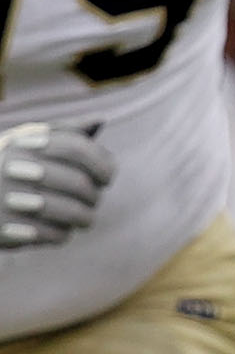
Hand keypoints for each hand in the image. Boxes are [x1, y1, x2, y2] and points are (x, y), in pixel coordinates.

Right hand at [0, 123, 111, 247]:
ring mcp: (8, 199)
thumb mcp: (27, 144)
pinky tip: (54, 228)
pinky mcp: (8, 229)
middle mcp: (13, 167)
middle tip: (90, 199)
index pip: (76, 148)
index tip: (106, 177)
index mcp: (22, 144)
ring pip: (75, 213)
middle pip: (80, 184)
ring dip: (84, 217)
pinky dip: (62, 233)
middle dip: (93, 195)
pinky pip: (58, 235)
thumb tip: (98, 119)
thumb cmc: (7, 169)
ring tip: (81, 217)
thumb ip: (64, 133)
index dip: (102, 164)